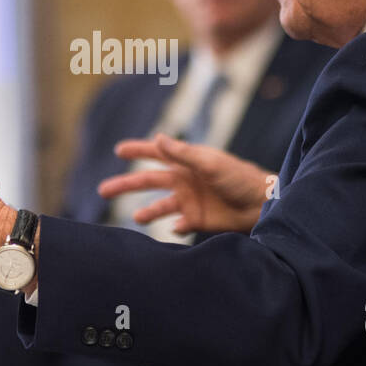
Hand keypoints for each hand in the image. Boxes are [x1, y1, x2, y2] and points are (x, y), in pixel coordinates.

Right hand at [97, 133, 276, 234]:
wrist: (262, 204)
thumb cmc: (239, 177)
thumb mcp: (209, 162)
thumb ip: (182, 153)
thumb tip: (158, 137)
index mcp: (186, 163)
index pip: (156, 154)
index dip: (137, 150)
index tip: (119, 150)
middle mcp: (184, 181)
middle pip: (148, 182)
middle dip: (126, 185)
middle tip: (103, 190)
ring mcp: (190, 201)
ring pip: (160, 206)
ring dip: (147, 211)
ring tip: (137, 218)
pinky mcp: (199, 220)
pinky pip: (179, 225)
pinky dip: (174, 227)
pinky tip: (173, 228)